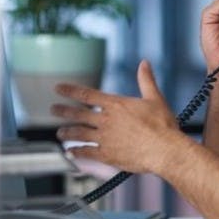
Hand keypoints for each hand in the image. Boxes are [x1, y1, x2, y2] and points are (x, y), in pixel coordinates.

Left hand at [51, 60, 182, 173]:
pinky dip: (77, 153)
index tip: (58, 88)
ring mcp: (105, 138)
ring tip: (59, 133)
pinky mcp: (107, 155)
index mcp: (116, 105)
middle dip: (64, 111)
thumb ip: (146, 80)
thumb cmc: (162, 125)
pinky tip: (71, 153)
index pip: (87, 95)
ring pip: (79, 134)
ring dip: (67, 132)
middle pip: (78, 114)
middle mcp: (106, 120)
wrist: (164, 149)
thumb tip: (144, 63)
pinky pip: (86, 153)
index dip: (70, 90)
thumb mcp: (155, 98)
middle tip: (54, 110)